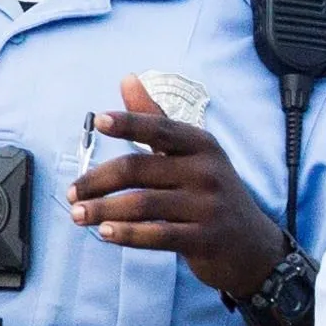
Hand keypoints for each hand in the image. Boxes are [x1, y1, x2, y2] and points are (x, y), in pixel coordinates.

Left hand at [72, 79, 287, 303]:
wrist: (253, 246)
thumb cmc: (211, 193)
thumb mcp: (193, 153)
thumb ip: (155, 119)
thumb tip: (127, 79)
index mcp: (201, 146)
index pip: (161, 129)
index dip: (130, 123)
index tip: (100, 121)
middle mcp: (206, 172)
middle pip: (139, 169)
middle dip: (98, 181)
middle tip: (72, 192)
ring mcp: (207, 207)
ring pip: (142, 205)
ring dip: (104, 210)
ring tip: (78, 215)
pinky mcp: (204, 239)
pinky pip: (157, 235)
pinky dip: (127, 234)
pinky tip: (105, 233)